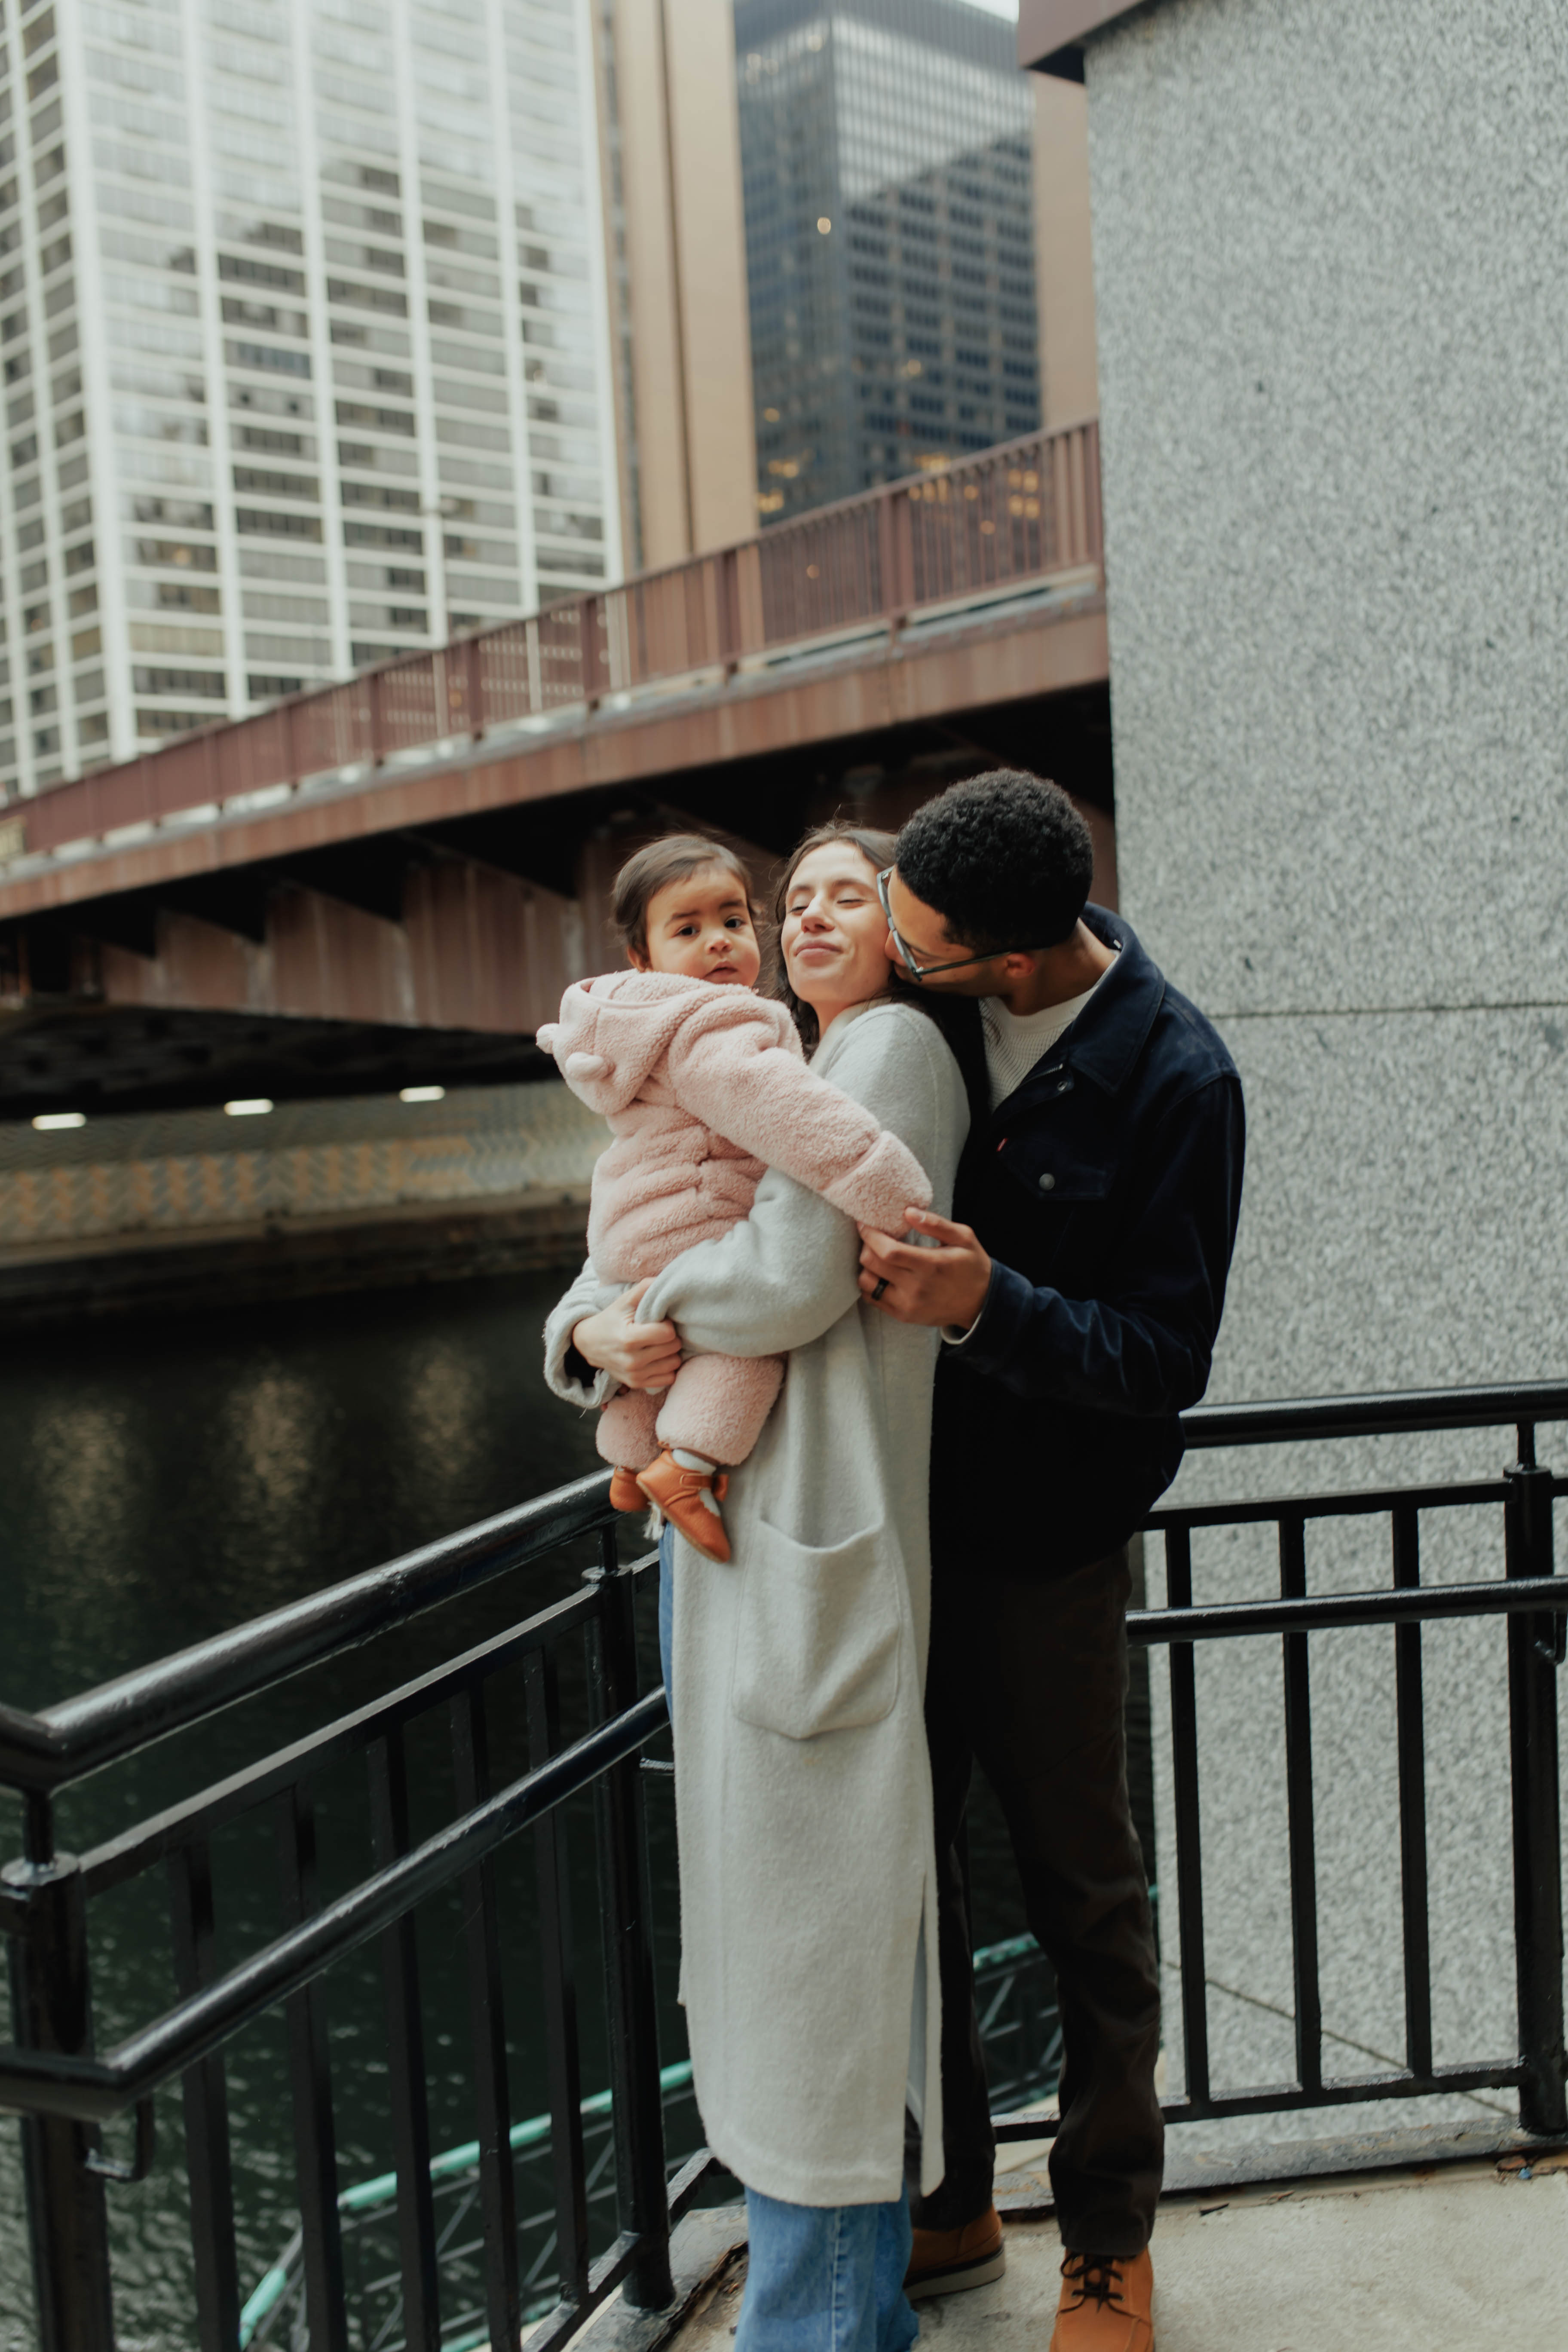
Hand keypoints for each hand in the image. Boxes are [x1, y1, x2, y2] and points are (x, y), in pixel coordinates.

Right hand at [571, 1280, 683, 1391]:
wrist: (589, 1343)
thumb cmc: (612, 1319)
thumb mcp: (624, 1300)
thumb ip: (645, 1288)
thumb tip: (665, 1280)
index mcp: (629, 1338)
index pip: (668, 1333)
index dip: (667, 1324)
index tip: (659, 1322)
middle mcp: (632, 1360)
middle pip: (673, 1348)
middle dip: (670, 1338)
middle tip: (659, 1332)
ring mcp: (634, 1375)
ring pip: (674, 1364)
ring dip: (670, 1353)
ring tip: (658, 1344)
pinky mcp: (637, 1384)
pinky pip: (668, 1378)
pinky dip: (666, 1368)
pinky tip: (657, 1358)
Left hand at [857, 1209, 991, 1329]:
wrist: (981, 1303)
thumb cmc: (971, 1266)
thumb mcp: (963, 1238)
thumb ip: (936, 1224)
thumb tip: (908, 1212)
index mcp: (931, 1265)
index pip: (888, 1251)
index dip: (870, 1235)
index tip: (864, 1223)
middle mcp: (916, 1288)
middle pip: (872, 1264)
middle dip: (866, 1246)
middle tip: (872, 1237)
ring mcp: (908, 1305)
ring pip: (867, 1283)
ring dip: (867, 1266)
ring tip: (877, 1256)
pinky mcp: (903, 1315)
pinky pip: (873, 1299)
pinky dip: (870, 1284)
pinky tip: (881, 1274)